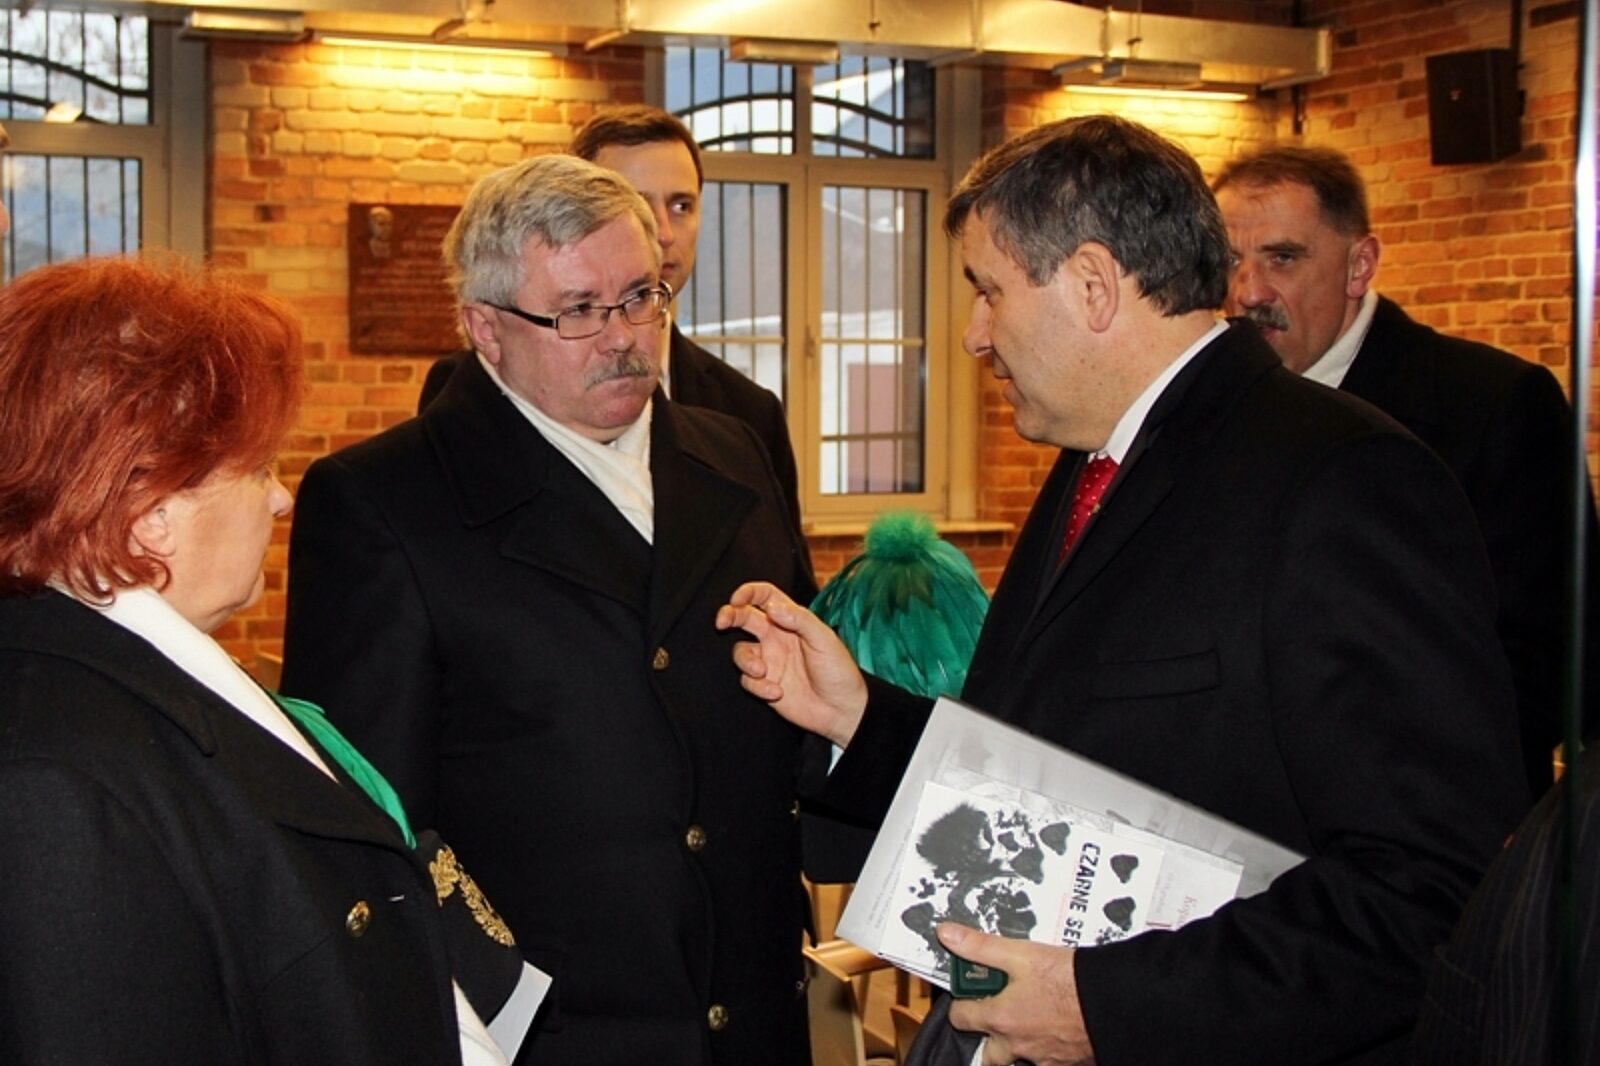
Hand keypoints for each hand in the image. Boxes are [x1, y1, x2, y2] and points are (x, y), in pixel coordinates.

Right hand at [715, 581, 868, 747]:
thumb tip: (772, 608)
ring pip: (740, 652)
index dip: (748, 593)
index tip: (736, 599)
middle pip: (743, 618)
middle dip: (729, 616)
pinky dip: (758, 686)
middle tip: (722, 622)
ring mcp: (769, 661)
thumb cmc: (839, 671)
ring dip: (746, 661)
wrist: (842, 709)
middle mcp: (776, 637)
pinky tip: (777, 692)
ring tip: (762, 672)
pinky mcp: (765, 684)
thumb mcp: (824, 639)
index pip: (765, 597)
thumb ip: (799, 619)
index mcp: (791, 621)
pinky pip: (747, 681)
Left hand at [940, 923, 1095, 1065]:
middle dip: (986, 1035)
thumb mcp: (1021, 954)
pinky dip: (1046, 1046)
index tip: (971, 987)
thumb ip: (981, 947)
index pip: (961, 1017)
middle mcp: (1018, 1044)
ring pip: (1019, 1056)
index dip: (962, 1001)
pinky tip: (1055, 1026)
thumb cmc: (1070, 981)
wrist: (1115, 1002)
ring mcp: (1043, 1057)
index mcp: (1001, 1019)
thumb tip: (948, 935)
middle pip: (986, 1053)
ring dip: (1017, 1041)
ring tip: (1028, 1015)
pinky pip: (1048, 1060)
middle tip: (996, 1011)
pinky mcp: (1067, 1062)